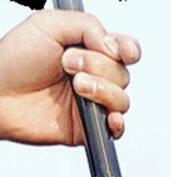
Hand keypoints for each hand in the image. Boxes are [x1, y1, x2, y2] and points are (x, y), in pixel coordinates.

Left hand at [0, 9, 140, 145]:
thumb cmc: (15, 59)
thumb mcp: (49, 24)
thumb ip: (88, 26)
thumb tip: (116, 47)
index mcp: (87, 49)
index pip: (123, 49)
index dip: (129, 50)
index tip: (121, 51)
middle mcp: (92, 76)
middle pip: (123, 74)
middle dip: (99, 66)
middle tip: (68, 64)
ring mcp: (91, 102)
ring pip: (122, 99)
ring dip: (102, 90)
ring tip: (76, 86)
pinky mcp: (87, 128)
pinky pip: (117, 130)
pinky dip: (117, 123)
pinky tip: (107, 117)